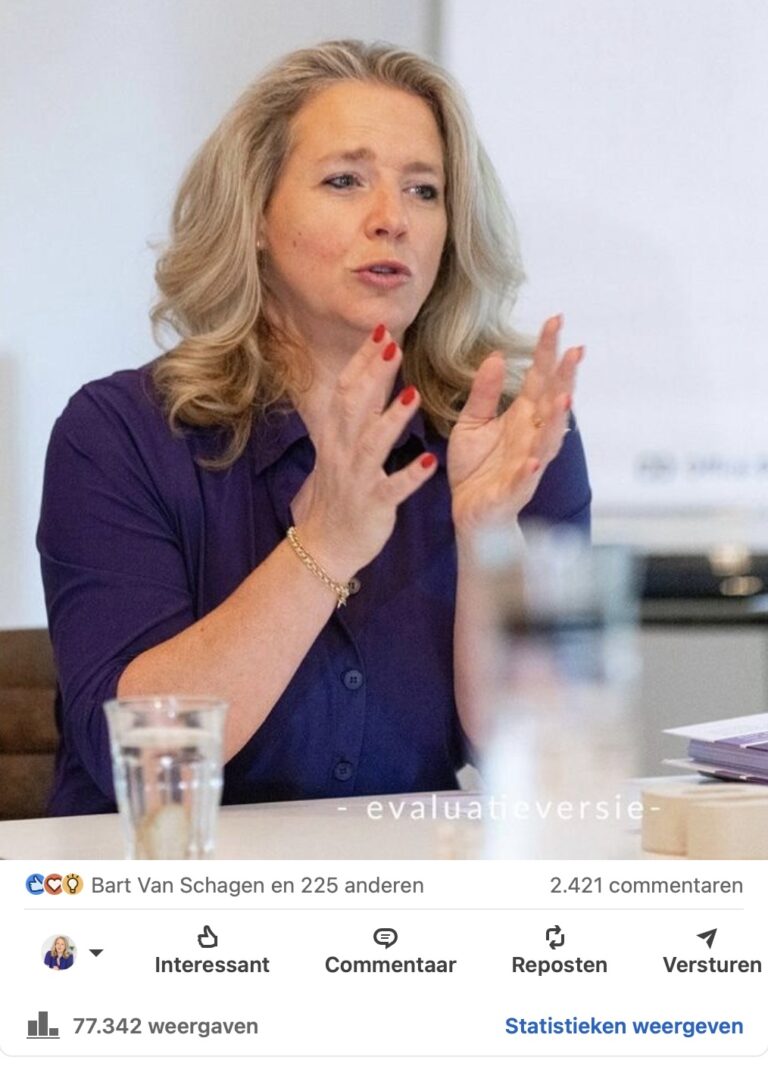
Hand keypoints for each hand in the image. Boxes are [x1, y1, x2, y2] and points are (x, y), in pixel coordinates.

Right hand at [291, 326, 436, 577]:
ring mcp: (356, 478)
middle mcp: (342, 452)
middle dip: (374, 375)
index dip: (362, 360)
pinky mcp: (373, 505)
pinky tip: (429, 462)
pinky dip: (410, 476)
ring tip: (414, 395)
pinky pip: (392, 489)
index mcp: (336, 435)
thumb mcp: (341, 447)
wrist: (325, 544)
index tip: (381, 330)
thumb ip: (357, 413)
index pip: (346, 389)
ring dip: (392, 419)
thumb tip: (372, 373)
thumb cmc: (340, 491)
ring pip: (372, 444)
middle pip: (355, 406)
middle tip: (395, 345)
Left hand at [448, 315, 581, 533]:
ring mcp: (527, 463)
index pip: (539, 377)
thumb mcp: (472, 422)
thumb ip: (484, 393)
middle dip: (564, 379)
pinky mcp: (513, 490)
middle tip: (574, 351)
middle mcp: (531, 436)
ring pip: (547, 439)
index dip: (547, 351)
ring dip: (557, 421)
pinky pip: (524, 480)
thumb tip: (496, 356)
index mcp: (522, 416)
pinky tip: (535, 460)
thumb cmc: (476, 469)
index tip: (556, 320)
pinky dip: (530, 470)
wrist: (470, 513)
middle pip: (552, 402)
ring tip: (564, 398)